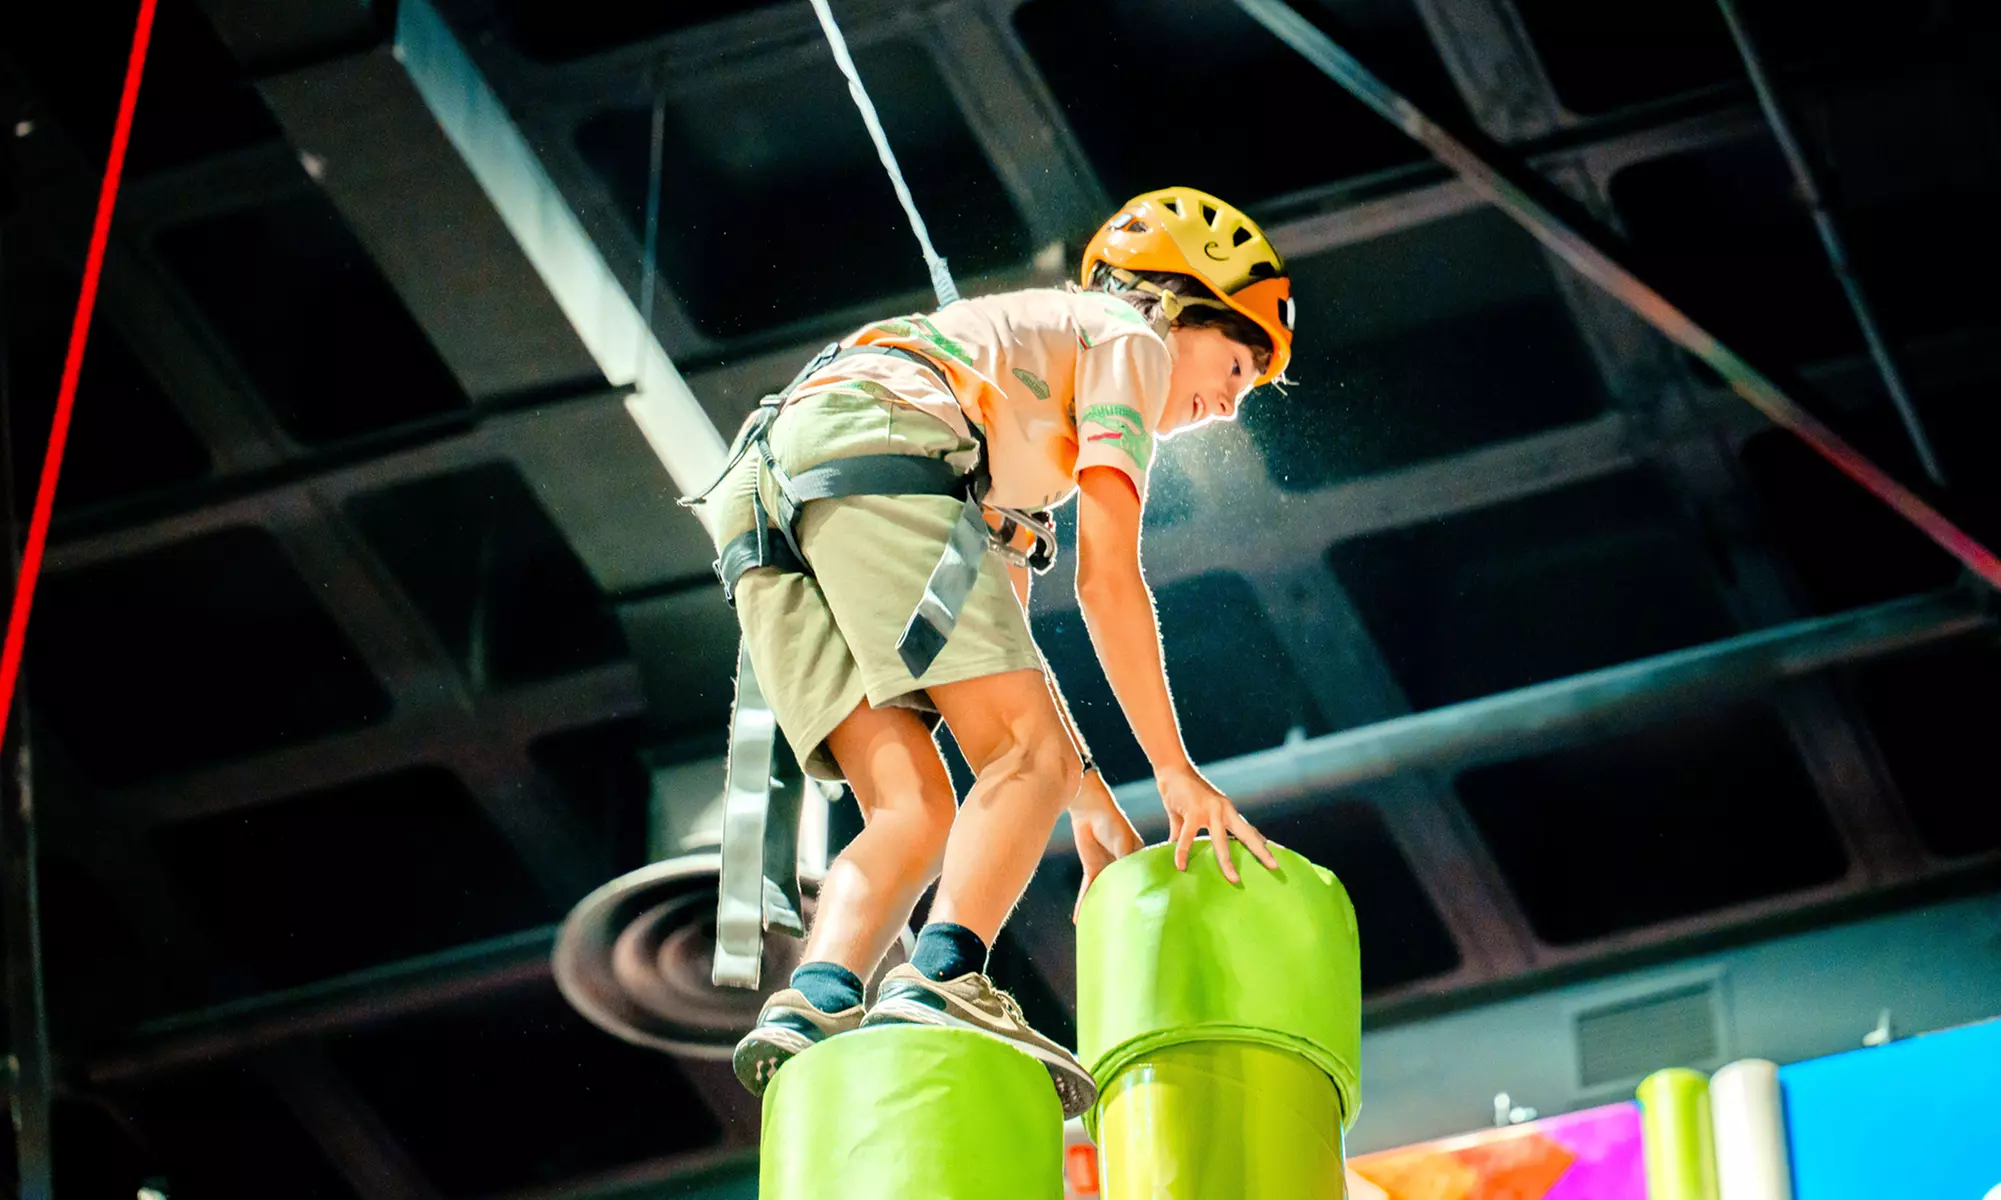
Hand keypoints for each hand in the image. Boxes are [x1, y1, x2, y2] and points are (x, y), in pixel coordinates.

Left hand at [1070, 769, 1143, 920]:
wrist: (1088, 809)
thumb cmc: (1112, 822)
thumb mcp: (1123, 842)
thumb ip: (1127, 862)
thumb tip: (1132, 884)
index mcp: (1139, 857)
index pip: (1146, 878)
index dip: (1150, 893)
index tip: (1155, 913)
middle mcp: (1125, 865)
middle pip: (1127, 889)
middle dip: (1128, 906)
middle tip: (1132, 928)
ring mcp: (1108, 868)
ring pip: (1108, 892)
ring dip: (1105, 906)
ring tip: (1107, 927)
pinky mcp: (1093, 868)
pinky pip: (1089, 889)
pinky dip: (1084, 902)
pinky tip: (1080, 917)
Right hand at [1157, 763, 1277, 883]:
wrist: (1172, 770)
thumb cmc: (1182, 794)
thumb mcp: (1190, 815)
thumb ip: (1186, 833)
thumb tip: (1174, 847)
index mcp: (1227, 812)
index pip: (1247, 829)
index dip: (1260, 842)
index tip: (1274, 855)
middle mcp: (1224, 810)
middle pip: (1246, 834)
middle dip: (1261, 851)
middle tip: (1274, 866)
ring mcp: (1210, 810)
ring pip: (1221, 840)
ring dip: (1227, 861)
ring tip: (1234, 879)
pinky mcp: (1193, 811)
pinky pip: (1189, 836)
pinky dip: (1184, 852)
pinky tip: (1181, 865)